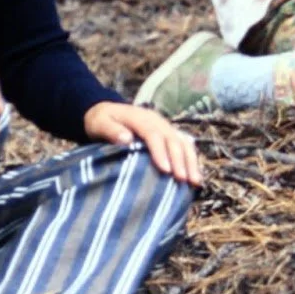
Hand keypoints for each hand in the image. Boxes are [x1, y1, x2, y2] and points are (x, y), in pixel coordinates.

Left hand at [83, 102, 202, 185]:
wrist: (107, 112)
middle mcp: (156, 121)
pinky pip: (185, 145)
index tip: (165, 170)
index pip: (153, 134)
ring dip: (190, 162)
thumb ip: (111, 130)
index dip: (160, 152)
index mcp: (140, 117)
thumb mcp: (99, 123)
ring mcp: (165, 127)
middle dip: (179, 160)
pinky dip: (192, 160)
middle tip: (183, 180)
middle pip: (172, 139)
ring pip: (183, 142)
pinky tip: (195, 176)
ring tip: (195, 182)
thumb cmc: (101, 121)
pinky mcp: (169, 134)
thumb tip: (126, 139)